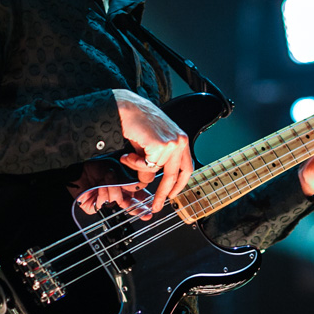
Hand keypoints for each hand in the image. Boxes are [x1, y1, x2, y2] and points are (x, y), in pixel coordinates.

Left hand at [67, 160, 150, 218]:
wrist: (77, 172)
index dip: (145, 197)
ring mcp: (108, 200)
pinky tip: (100, 187)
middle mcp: (117, 193)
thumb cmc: (95, 167)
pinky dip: (103, 192)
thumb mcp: (114, 168)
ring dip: (113, 189)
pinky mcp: (98, 207)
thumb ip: (126, 178)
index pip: (138, 192)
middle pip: (132, 203)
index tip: (150, 201)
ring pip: (119, 199)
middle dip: (139, 208)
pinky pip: (106, 202)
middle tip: (147, 213)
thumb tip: (137, 185)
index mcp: (124, 183)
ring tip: (106, 181)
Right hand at [113, 89, 193, 213]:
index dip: (179, 184)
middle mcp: (179, 141)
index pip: (186, 168)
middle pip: (172, 176)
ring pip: (154, 172)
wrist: (126, 107)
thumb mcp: (153, 141)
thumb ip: (157, 158)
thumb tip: (150, 179)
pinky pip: (146, 168)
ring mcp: (171, 144)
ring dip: (137, 168)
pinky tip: (128, 154)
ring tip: (128, 157)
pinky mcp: (161, 146)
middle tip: (156, 206)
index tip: (172, 195)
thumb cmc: (137, 120)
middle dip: (162, 194)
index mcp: (180, 139)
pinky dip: (134, 164)